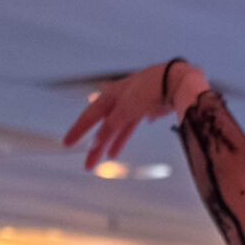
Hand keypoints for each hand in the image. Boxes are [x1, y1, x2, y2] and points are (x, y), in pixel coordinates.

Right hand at [63, 57, 212, 169]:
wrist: (176, 81)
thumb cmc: (151, 87)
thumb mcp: (127, 108)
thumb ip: (112, 126)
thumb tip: (97, 142)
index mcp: (110, 95)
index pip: (90, 116)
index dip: (78, 130)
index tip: (67, 143)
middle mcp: (120, 99)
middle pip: (103, 126)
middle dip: (95, 145)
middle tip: (88, 163)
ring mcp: (134, 104)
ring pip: (118, 128)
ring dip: (111, 143)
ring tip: (105, 159)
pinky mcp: (148, 109)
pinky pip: (132, 125)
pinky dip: (125, 136)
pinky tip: (121, 143)